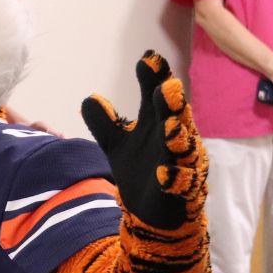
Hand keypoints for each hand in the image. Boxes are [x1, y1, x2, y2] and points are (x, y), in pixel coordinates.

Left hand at [81, 51, 207, 229]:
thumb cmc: (140, 170)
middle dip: (171, 103)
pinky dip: (174, 178)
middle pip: (175, 116)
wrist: (152, 213)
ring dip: (177, 137)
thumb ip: (103, 123)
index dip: (154, 77)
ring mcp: (180, 164)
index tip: (147, 58)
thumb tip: (89, 98)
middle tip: (165, 87)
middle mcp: (173, 139)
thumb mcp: (115, 145)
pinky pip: (181, 183)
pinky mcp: (182, 191)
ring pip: (183, 148)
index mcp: (157, 123)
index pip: (157, 95)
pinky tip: (163, 174)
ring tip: (169, 128)